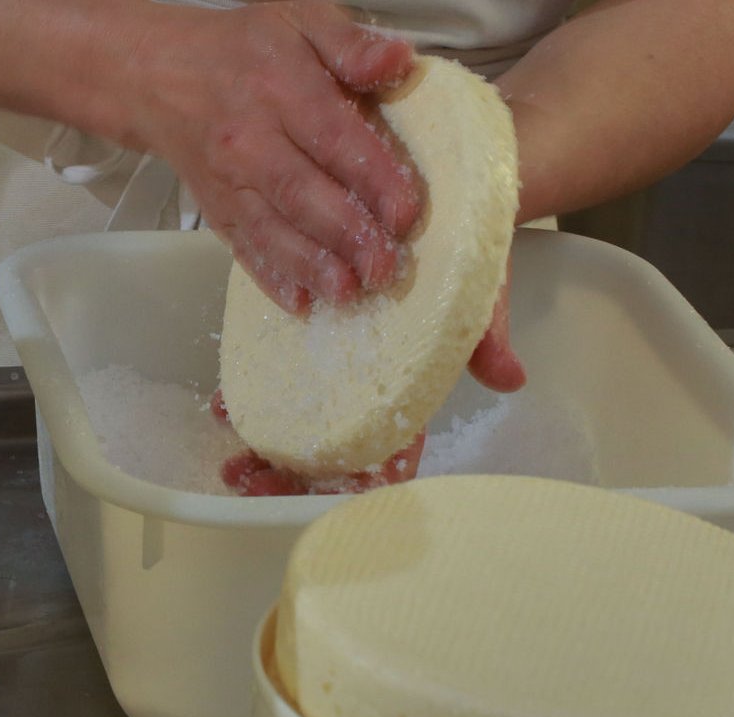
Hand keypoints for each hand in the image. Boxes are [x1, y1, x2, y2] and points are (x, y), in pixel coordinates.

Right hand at [121, 1, 420, 312]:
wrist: (157, 74)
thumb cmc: (239, 49)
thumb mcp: (298, 18)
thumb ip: (350, 42)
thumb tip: (398, 59)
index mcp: (279, 86)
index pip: (332, 135)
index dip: (371, 176)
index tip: (405, 211)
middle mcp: (250, 139)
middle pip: (301, 192)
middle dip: (346, 235)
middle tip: (385, 267)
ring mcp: (229, 180)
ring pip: (271, 228)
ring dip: (311, 265)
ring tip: (348, 291)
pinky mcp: (217, 209)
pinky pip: (242, 247)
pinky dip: (269, 277)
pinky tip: (299, 302)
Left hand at [208, 288, 522, 496]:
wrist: (445, 208)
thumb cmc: (469, 261)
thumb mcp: (480, 292)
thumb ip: (485, 336)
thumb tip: (509, 377)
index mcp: (409, 391)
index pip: (388, 453)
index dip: (357, 482)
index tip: (317, 491)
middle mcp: (370, 386)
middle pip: (330, 450)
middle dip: (287, 470)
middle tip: (244, 474)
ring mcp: (340, 362)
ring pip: (300, 418)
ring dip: (262, 439)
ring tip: (228, 448)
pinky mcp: (315, 330)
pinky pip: (280, 371)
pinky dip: (252, 390)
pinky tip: (224, 401)